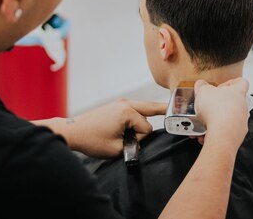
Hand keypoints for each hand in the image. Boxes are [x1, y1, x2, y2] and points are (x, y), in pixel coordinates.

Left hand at [38, 99, 165, 157]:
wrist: (73, 131)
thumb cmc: (92, 140)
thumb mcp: (117, 149)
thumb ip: (135, 145)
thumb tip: (143, 138)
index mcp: (127, 112)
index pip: (147, 129)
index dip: (139, 139)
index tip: (127, 142)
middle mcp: (126, 103)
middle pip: (152, 108)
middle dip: (162, 111)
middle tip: (180, 107)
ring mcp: (121, 102)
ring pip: (143, 110)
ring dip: (142, 120)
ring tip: (135, 130)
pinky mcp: (117, 105)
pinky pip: (135, 109)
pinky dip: (140, 115)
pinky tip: (150, 114)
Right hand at [193, 77, 249, 148]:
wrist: (221, 136)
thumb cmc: (217, 112)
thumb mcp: (203, 91)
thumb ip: (202, 86)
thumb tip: (201, 84)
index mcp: (238, 93)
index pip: (242, 82)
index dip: (231, 83)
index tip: (220, 87)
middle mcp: (243, 107)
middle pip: (233, 102)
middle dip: (219, 104)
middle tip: (208, 105)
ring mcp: (241, 122)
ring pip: (228, 119)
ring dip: (215, 120)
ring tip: (202, 122)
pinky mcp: (236, 135)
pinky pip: (225, 132)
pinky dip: (215, 132)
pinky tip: (204, 133)